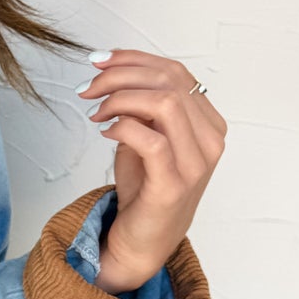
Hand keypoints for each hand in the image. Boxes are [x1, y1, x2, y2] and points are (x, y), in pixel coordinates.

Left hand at [78, 48, 226, 292]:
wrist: (144, 239)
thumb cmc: (145, 187)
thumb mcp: (145, 136)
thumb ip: (142, 106)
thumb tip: (113, 73)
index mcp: (208, 123)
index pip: (175, 72)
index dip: (134, 59)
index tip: (99, 61)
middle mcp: (210, 140)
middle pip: (169, 81)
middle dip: (120, 75)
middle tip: (88, 87)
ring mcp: (196, 163)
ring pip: (164, 103)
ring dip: (120, 98)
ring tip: (96, 112)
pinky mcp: (174, 184)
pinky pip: (150, 140)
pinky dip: (122, 127)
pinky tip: (105, 132)